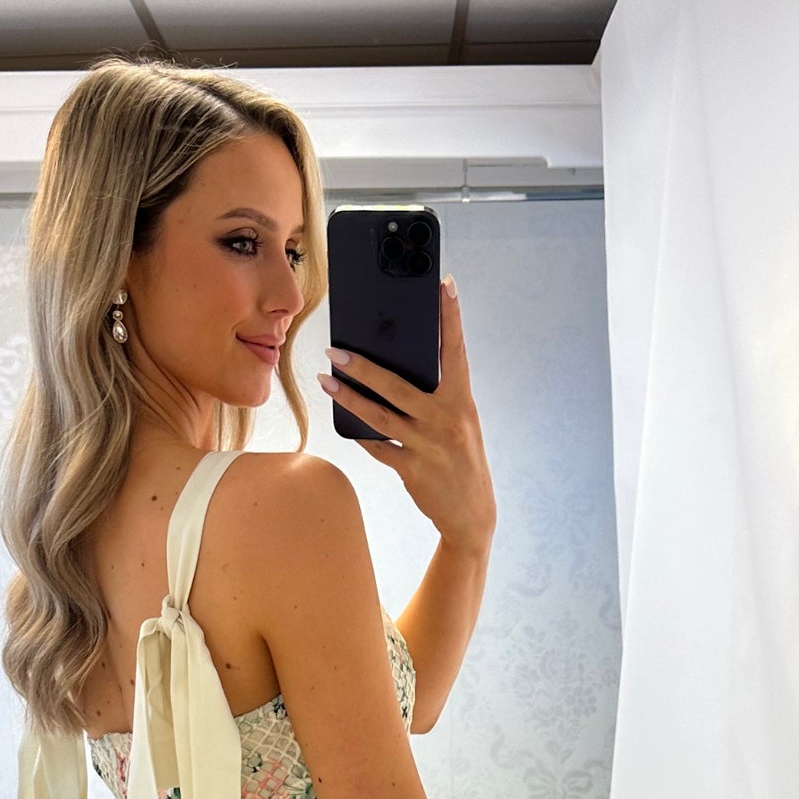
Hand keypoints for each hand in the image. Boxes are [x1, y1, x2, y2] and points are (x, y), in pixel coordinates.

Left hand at [317, 279, 496, 550]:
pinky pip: (378, 448)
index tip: (444, 284)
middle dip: (364, 366)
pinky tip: (344, 421)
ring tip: (326, 380)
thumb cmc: (461, 459)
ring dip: (349, 397)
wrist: (472, 514)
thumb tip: (394, 370)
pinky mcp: (412, 469)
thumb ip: (436, 396)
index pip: (455, 351)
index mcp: (462, 401)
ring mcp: (427, 446)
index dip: (451, 317)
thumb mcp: (458, 422)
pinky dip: (362, 435)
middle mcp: (445, 420)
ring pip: (380, 416)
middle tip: (336, 349)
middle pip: (397, 385)